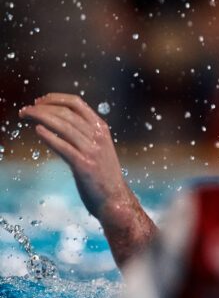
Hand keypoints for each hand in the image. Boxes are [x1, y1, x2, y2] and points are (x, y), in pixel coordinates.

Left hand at [19, 93, 130, 223]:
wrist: (114, 199)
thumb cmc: (102, 175)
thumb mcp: (99, 148)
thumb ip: (85, 135)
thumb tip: (60, 124)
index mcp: (101, 129)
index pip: (77, 104)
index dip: (55, 99)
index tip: (38, 101)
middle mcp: (98, 136)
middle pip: (66, 113)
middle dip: (42, 108)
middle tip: (25, 110)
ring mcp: (92, 151)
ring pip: (63, 126)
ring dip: (41, 117)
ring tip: (25, 116)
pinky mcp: (84, 166)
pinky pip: (64, 146)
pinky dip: (49, 136)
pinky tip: (37, 131)